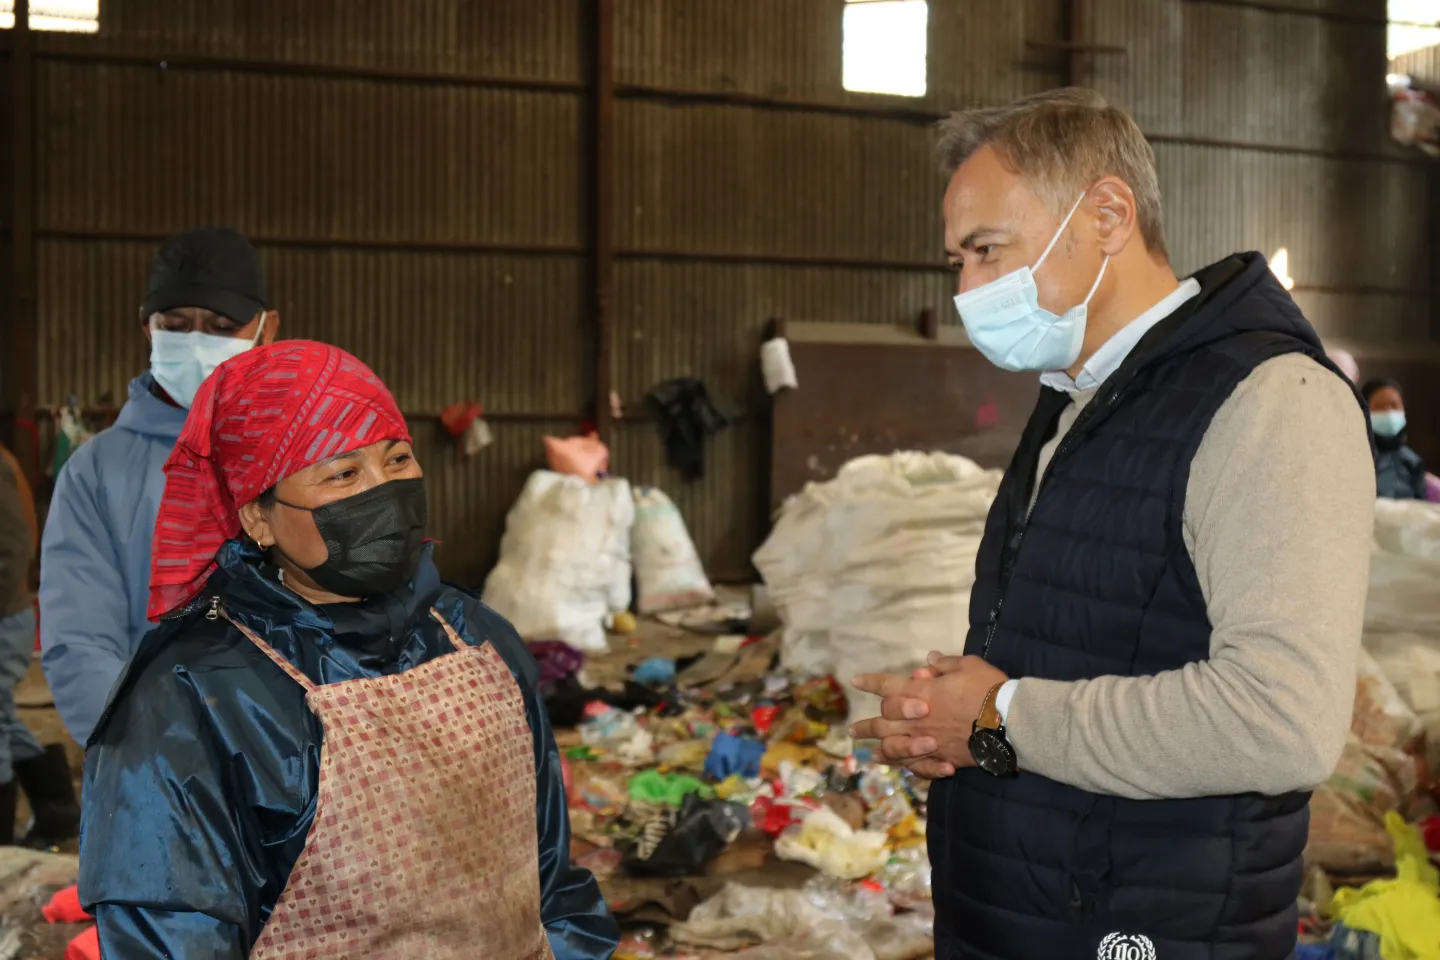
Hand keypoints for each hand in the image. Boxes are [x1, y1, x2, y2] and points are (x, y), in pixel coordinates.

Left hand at [849, 653, 1007, 779]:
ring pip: (894, 748)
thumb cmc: (987, 689)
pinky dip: (905, 767)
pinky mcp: (942, 758)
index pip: (888, 686)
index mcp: (920, 693)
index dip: (871, 683)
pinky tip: (898, 768)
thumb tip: (929, 660)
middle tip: (852, 730)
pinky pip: (916, 765)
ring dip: (879, 748)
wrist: (1009, 721)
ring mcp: (927, 741)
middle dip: (865, 725)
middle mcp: (917, 720)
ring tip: (869, 752)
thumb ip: (943, 664)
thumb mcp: (966, 666)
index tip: (856, 681)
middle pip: (883, 722)